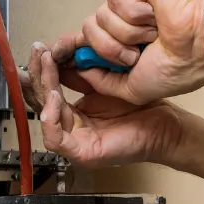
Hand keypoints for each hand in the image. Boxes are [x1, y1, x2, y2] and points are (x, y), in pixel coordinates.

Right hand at [20, 43, 181, 166]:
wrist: (165, 126)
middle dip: (37, 74)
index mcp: (73, 115)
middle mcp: (70, 129)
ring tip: (47, 65)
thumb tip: (58, 54)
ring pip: (44, 117)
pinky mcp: (81, 154)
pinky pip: (55, 139)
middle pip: (41, 102)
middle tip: (38, 51)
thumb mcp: (104, 83)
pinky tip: (55, 96)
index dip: (41, 70)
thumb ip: (80, 74)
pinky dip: (51, 118)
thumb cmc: (142, 107)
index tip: (40, 49)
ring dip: (42, 89)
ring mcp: (74, 143)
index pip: (46, 92)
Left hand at [51, 0, 203, 104]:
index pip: (83, 43)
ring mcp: (126, 5)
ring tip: (150, 36)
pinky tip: (152, 17)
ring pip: (98, 18)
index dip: (67, 48)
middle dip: (108, 49)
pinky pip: (115, 0)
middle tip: (135, 55)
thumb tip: (78, 69)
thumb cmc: (173, 70)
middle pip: (86, 32)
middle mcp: (119, 26)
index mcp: (117, 47)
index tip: (55, 54)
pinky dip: (135, 14)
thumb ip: (101, 81)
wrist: (195, 50)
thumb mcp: (129, 89)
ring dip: (126, 34)